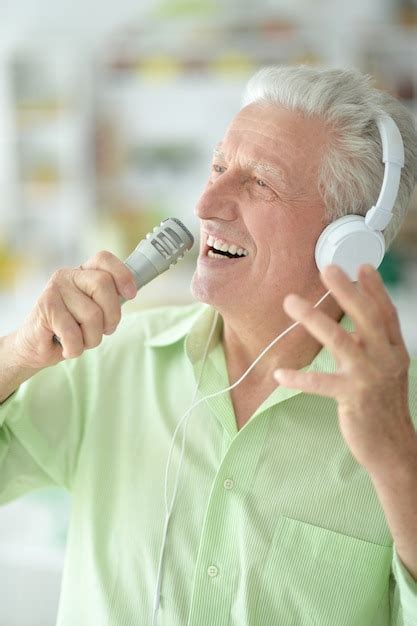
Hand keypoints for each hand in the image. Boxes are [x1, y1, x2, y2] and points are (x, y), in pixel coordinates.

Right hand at [9, 250, 137, 369]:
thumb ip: (109, 300)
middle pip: (103, 284)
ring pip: (92, 315)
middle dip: (111, 316)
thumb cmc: (69, 329)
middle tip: (104, 330)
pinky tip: (66, 347)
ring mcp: (54, 289)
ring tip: (78, 340)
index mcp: (82, 273)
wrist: (35, 347)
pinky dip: (75, 348)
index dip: (122, 274)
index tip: (131, 294)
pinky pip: (74, 334)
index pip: (104, 259)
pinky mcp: (45, 307)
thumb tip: (131, 292)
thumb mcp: (94, 312)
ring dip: (91, 338)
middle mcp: (67, 276)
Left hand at [273, 264, 416, 474]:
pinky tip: (280, 374)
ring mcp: (370, 378)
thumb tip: (357, 327)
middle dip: (346, 290)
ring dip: (313, 319)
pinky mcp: (354, 398)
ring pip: (341, 341)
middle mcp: (386, 360)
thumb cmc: (383, 408)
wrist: (393, 448)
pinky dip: (299, 378)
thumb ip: (374, 348)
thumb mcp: (386, 372)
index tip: (360, 266)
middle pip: (366, 317)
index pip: (385, 314)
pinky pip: (321, 383)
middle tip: (327, 269)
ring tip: (291, 302)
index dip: (374, 289)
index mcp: (394, 352)